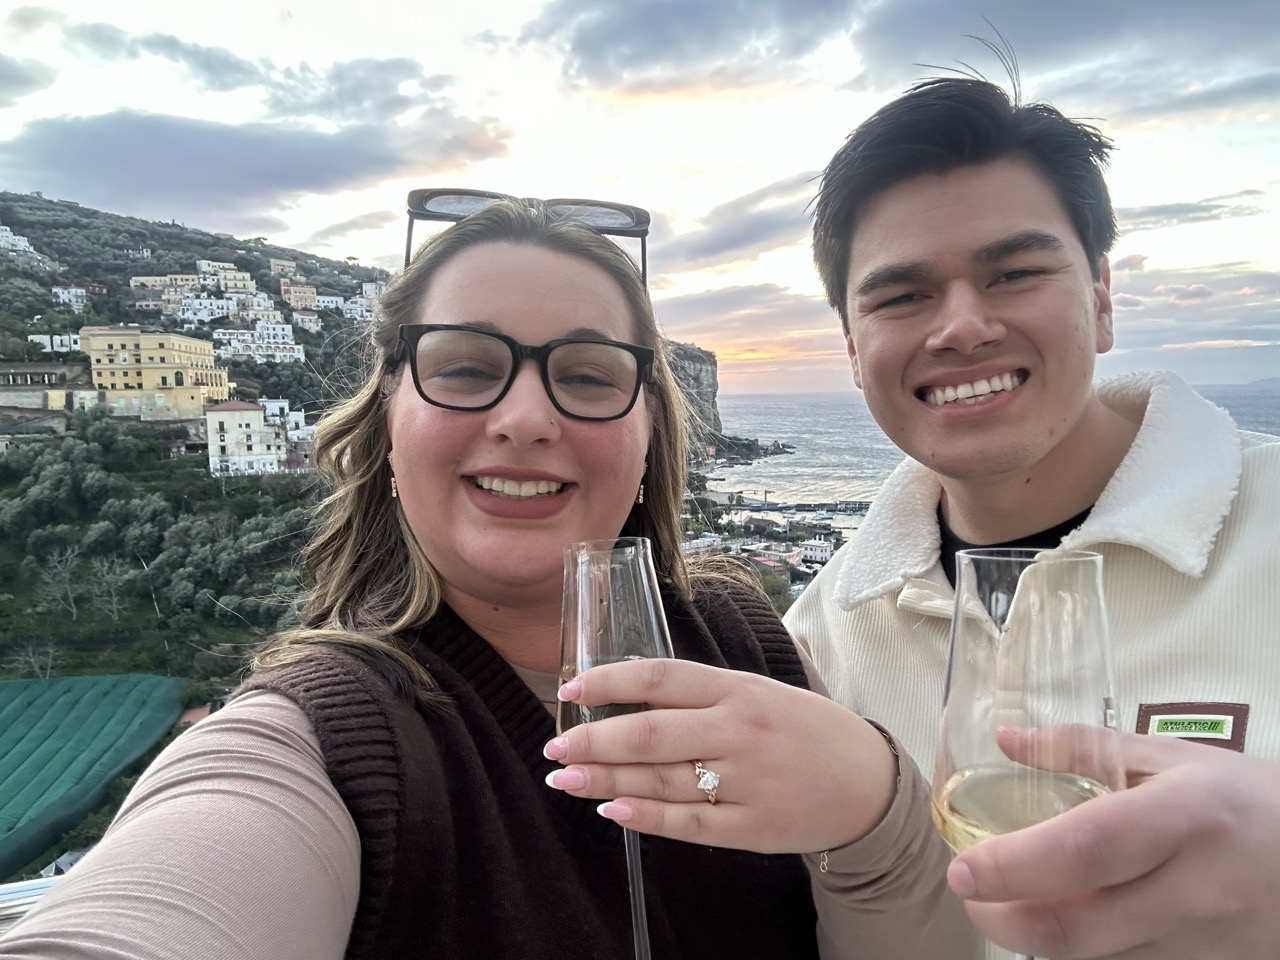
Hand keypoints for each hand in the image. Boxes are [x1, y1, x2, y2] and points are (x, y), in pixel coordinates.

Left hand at [542, 658, 897, 853]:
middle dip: (592, 740)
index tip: (569, 690)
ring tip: (564, 780)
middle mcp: (739, 730)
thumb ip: (702, 695)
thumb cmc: (804, 730)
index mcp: (738, 689)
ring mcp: (747, 780)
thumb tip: (628, 695)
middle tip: (553, 748)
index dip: (609, 682)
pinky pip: (689, 823)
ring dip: (605, 779)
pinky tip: (613, 810)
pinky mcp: (753, 826)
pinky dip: (647, 817)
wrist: (870, 780)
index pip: (661, 676)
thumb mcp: (759, 694)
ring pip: (661, 779)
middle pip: (650, 732)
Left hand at [948, 732, 1279, 958]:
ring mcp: (1202, 944)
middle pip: (1074, 927)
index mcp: (1182, 819)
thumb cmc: (1246, 800)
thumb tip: (1006, 739)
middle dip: (1000, 919)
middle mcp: (1192, 890)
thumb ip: (1082, 747)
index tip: (962, 866)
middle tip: (969, 893)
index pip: (1082, 849)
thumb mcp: (1173, 757)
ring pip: (1091, 958)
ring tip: (1007, 901)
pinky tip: (1065, 918)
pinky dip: (1081, 950)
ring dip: (1034, 937)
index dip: (1012, 865)